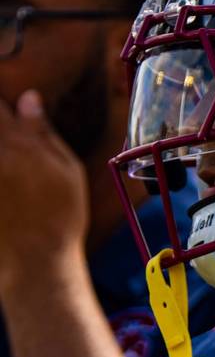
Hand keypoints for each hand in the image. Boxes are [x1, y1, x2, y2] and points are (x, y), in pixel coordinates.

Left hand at [0, 90, 88, 290]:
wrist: (36, 258)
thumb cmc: (60, 214)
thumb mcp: (67, 169)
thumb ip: (43, 132)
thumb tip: (28, 98)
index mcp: (16, 143)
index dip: (1, 98)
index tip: (8, 100)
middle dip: (3, 127)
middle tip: (18, 146)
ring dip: (4, 151)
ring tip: (18, 172)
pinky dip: (2, 175)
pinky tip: (10, 184)